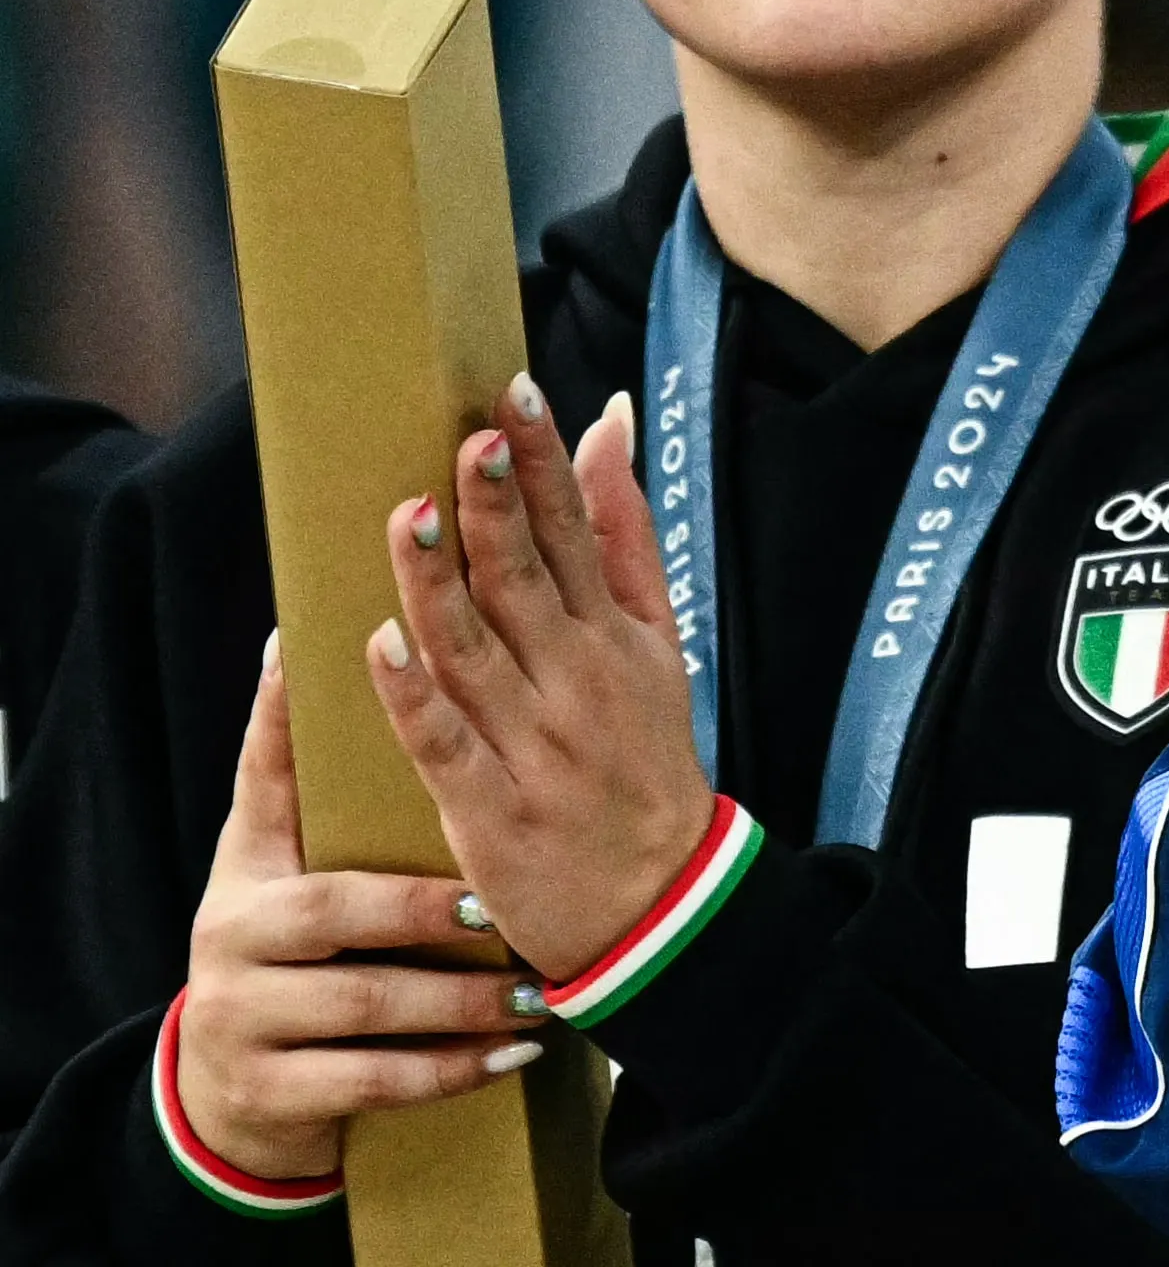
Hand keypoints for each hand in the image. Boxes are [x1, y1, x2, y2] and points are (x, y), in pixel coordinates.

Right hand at [176, 636, 548, 1181]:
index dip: (305, 730)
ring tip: (541, 989)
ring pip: (370, 1005)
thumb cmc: (289, 946)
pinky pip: (376, 1083)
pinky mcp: (270, 1094)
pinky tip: (516, 1056)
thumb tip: (295, 642)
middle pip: (339, 911)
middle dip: (432, 908)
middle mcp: (228, 938)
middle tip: (510, 902)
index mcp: (243, 865)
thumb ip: (298, 771)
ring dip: (464, 999)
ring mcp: (242, 1020)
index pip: (272, 784)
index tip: (391, 673)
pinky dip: (452, 1071)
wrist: (234, 1089)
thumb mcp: (286, 861)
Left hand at [369, 379, 715, 982]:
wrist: (661, 904)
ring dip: (440, 585)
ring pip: (474, 651)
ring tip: (411, 517)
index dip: (543, 462)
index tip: (516, 393)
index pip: (577, 531)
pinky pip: (440, 744)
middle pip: (526, 581)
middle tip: (468, 440)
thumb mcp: (660, 643)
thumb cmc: (645, 759)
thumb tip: (610, 422)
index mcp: (616, 637)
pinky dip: (412, 695)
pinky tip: (378, 645)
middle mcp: (575, 681)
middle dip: (497, 508)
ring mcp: (531, 746)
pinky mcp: (487, 809)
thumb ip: (625, 534)